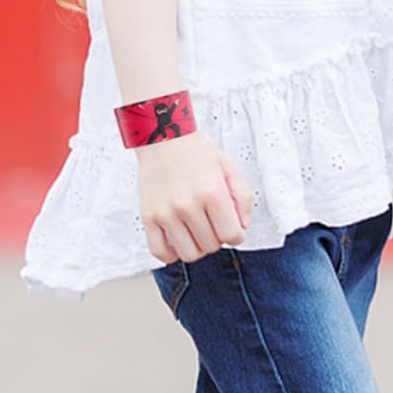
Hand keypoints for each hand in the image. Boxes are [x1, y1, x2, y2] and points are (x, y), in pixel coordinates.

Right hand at [137, 131, 254, 262]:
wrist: (163, 138)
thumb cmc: (197, 153)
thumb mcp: (229, 167)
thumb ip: (244, 197)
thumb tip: (243, 226)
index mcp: (212, 193)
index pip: (232, 236)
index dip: (236, 235)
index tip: (232, 228)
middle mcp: (188, 205)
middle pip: (211, 246)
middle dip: (217, 238)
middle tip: (212, 223)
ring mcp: (166, 213)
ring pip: (189, 254)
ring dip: (198, 248)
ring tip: (197, 232)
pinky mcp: (148, 217)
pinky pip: (159, 252)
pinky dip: (172, 254)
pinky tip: (178, 241)